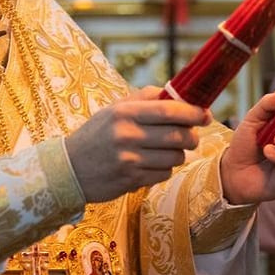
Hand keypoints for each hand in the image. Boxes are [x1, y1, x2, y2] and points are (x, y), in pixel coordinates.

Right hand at [65, 87, 208, 203]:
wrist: (69, 168)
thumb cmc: (97, 134)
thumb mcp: (115, 109)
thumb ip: (146, 99)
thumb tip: (179, 94)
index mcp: (125, 112)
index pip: (169, 110)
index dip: (193, 112)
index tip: (205, 114)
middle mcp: (127, 135)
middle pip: (178, 136)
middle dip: (192, 136)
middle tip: (192, 135)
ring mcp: (129, 160)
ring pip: (175, 157)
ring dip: (178, 154)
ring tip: (168, 150)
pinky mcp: (131, 180)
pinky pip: (164, 173)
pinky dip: (164, 169)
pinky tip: (152, 164)